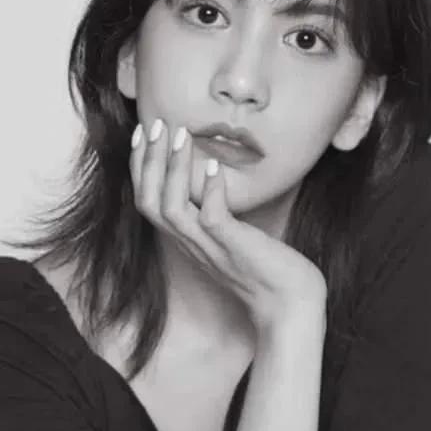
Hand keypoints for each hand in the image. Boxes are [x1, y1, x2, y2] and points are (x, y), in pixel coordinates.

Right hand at [129, 118, 326, 333]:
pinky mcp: (234, 248)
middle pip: (148, 202)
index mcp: (188, 239)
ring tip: (179, 135)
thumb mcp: (232, 235)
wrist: (291, 305)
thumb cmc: (268, 267)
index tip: (142, 135)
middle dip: (146, 161)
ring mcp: (211, 248)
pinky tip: (212, 167)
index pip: (147, 202)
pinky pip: (212, 219)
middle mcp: (192, 244)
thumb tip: (215, 178)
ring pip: (171, 209)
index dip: (140, 168)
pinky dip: (209, 191)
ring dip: (171, 170)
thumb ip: (217, 212)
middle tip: (154, 124)